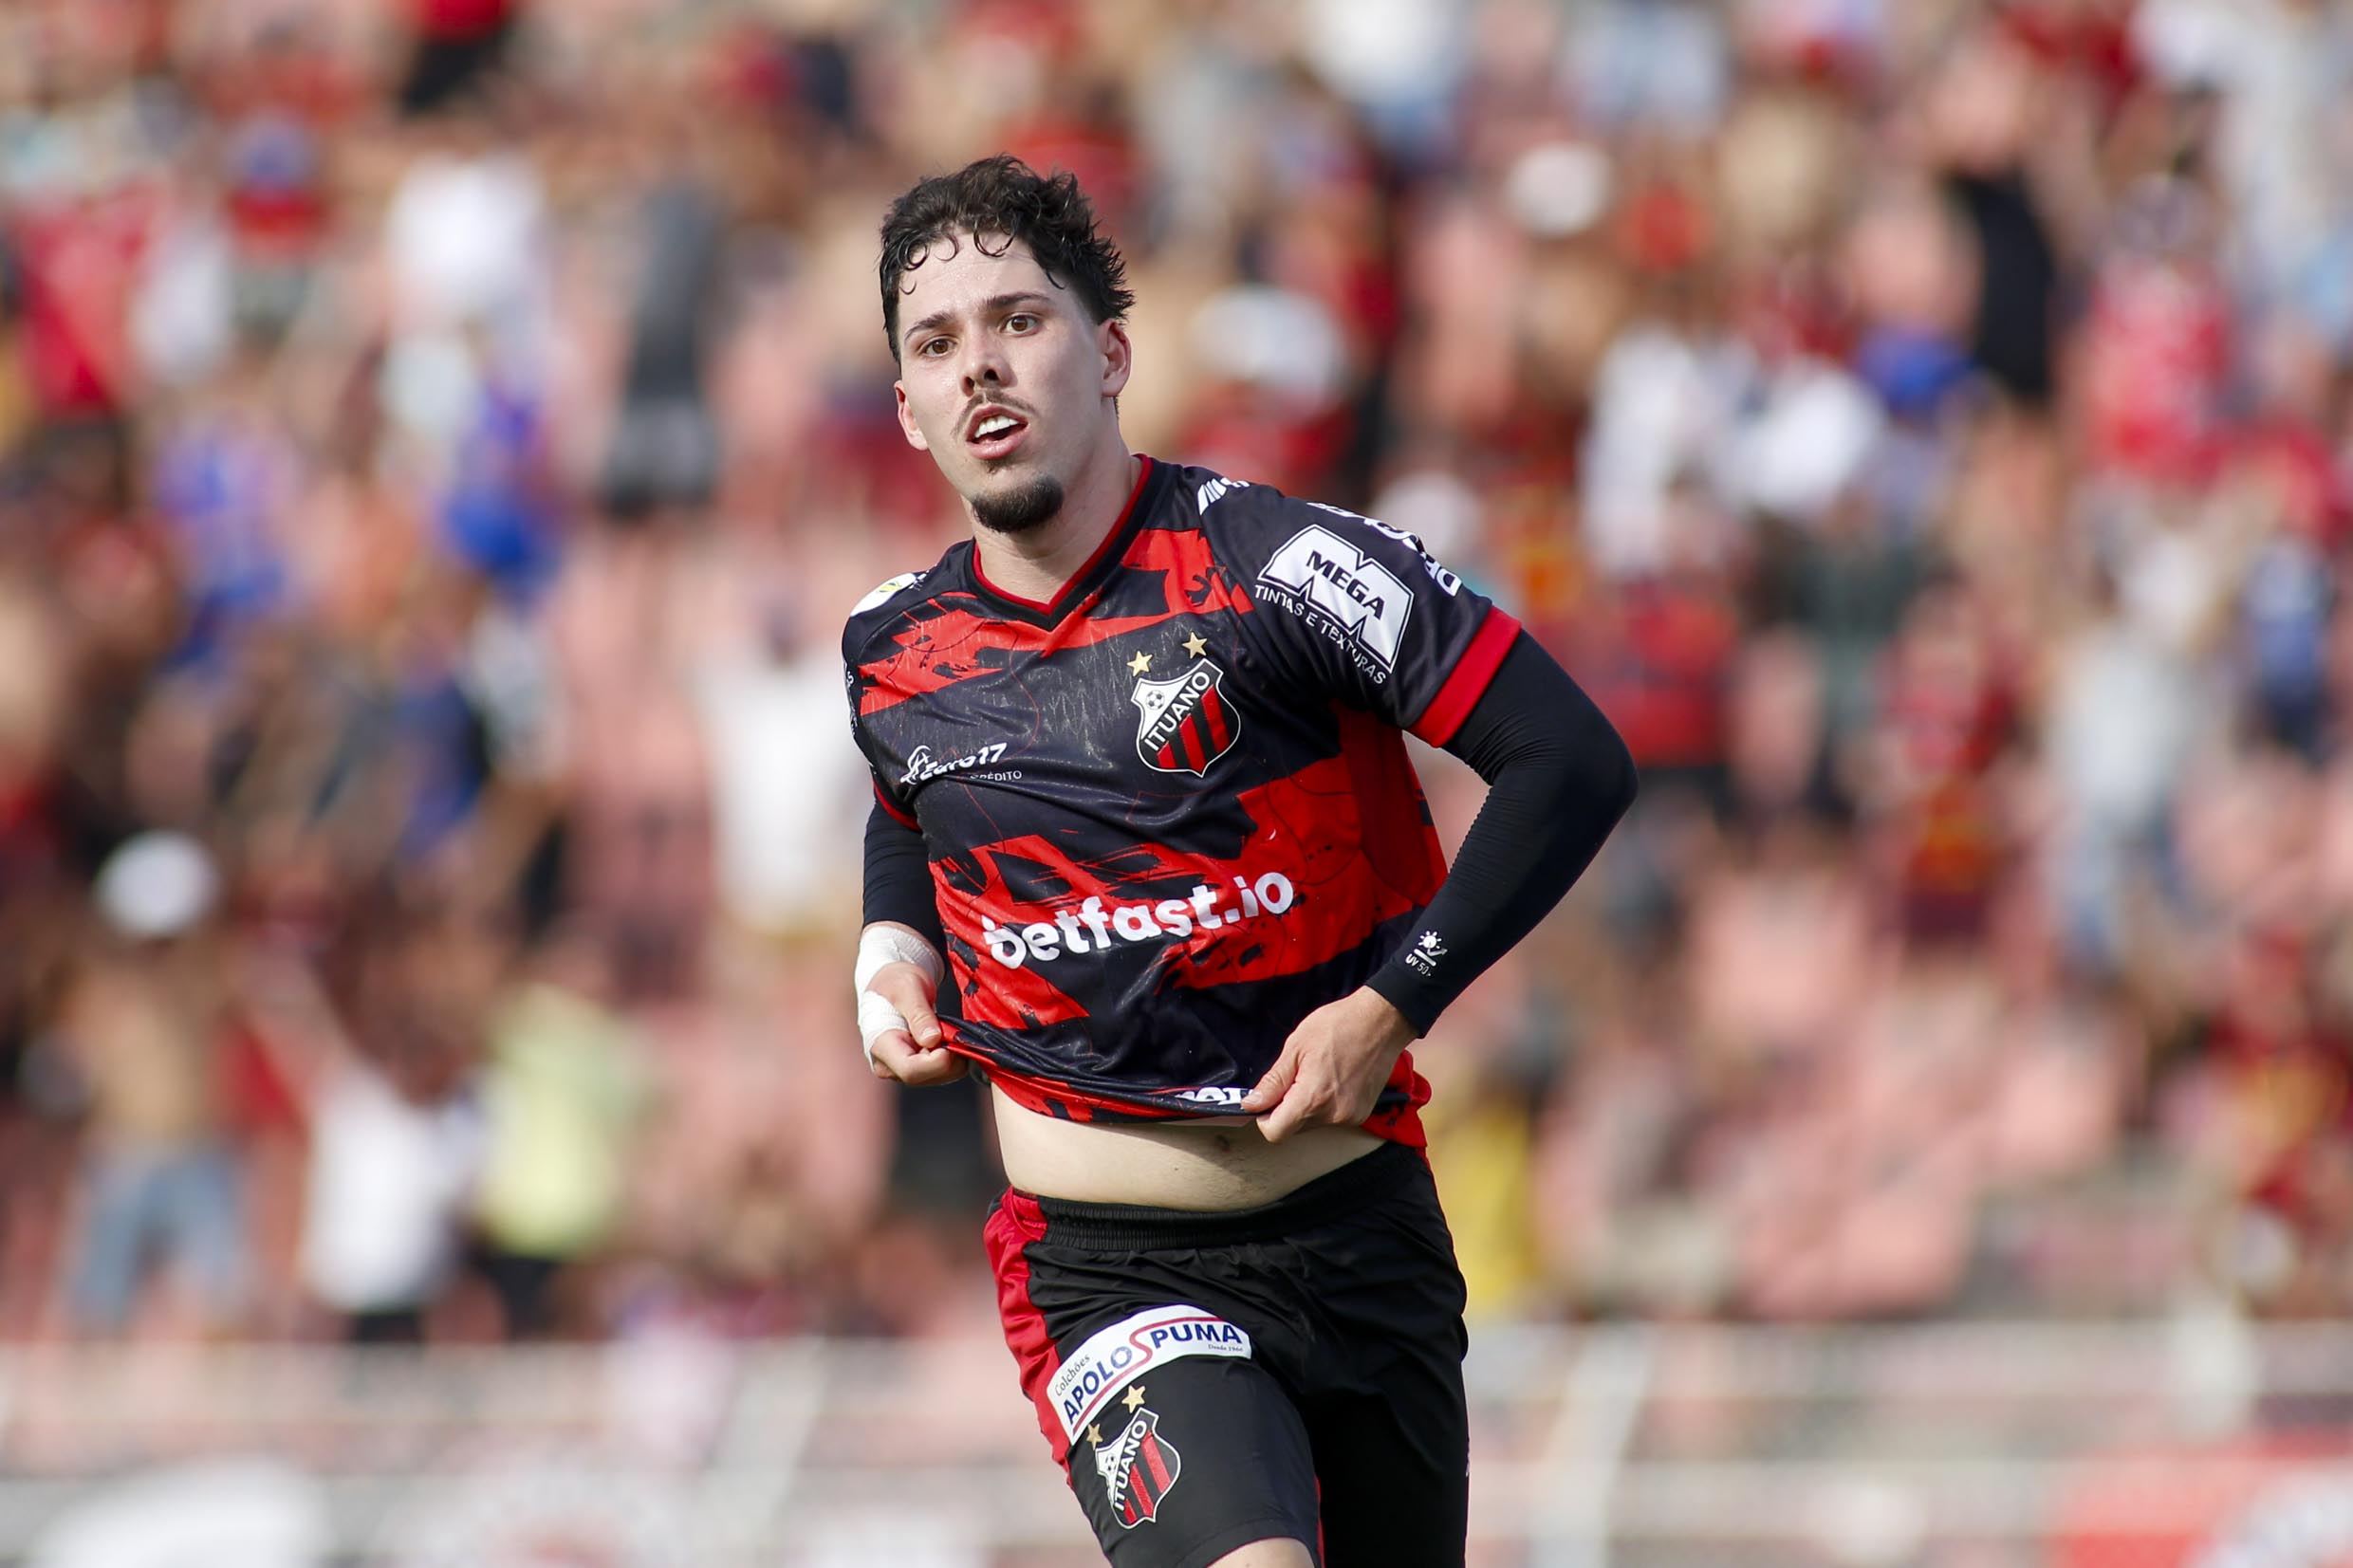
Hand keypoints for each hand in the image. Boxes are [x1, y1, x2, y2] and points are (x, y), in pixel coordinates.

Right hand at [863, 961, 967, 1085]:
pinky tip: (950, 1037)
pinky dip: (954, 1057)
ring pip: (938, 1077)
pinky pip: (942, 1072)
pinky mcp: (916, 1069)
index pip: (911, 1070)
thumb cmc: (896, 981)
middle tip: (956, 1030)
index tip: (952, 1040)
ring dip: (954, 1057)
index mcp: (881, 1046)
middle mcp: (889, 1066)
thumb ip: (919, 1014)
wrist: (891, 985)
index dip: (937, 1061)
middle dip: (950, 1057)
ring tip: (951, 1030)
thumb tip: (933, 1040)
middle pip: (926, 1076)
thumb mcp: (908, 988)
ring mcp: (902, 1070)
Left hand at [1240, 987, 1418, 1142]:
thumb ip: (1273, 1081)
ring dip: (1306, 1106)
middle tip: (1294, 1077)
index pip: (1275, 1132)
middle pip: (1293, 1128)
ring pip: (1312, 1124)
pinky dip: (1325, 1105)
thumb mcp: (1296, 1047)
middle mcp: (1333, 1115)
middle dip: (1286, 1108)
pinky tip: (1333, 1079)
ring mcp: (1350, 1117)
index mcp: (1313, 1098)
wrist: (1381, 1021)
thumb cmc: (1339, 1025)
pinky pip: (1331, 1118)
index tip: (1266, 1099)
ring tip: (1317, 1074)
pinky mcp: (1361, 1114)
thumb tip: (1251, 1103)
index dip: (1264, 1117)